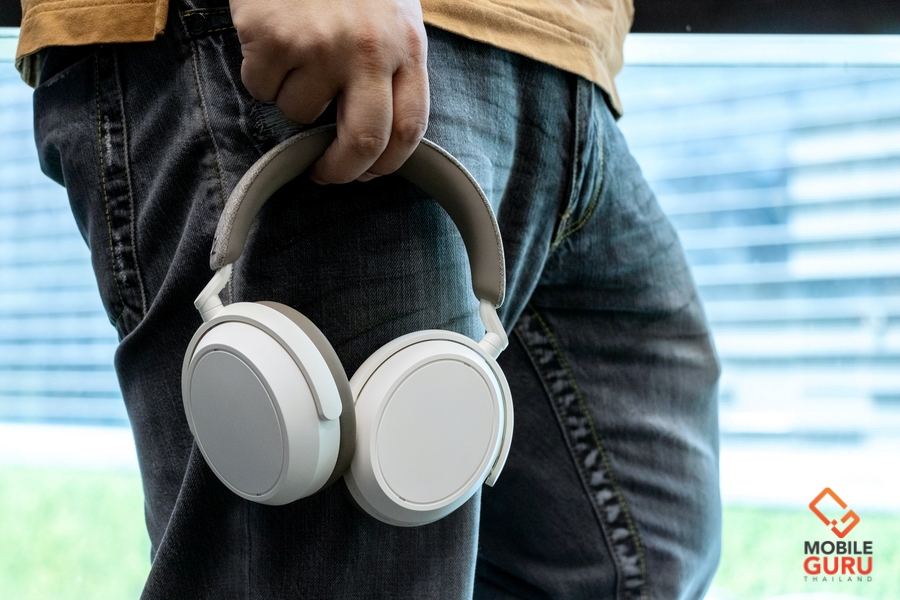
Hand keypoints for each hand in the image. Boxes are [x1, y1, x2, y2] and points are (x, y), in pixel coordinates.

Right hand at [230, 0, 428, 183]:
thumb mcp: (391, 17)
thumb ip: (392, 69)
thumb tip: (378, 141)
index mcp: (407, 45)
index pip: (409, 129)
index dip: (387, 164)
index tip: (367, 173)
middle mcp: (369, 50)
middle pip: (363, 142)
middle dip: (341, 171)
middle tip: (324, 174)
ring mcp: (320, 45)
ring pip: (301, 115)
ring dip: (292, 99)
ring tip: (295, 56)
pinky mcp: (273, 39)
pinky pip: (260, 89)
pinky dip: (260, 76)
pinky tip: (270, 40)